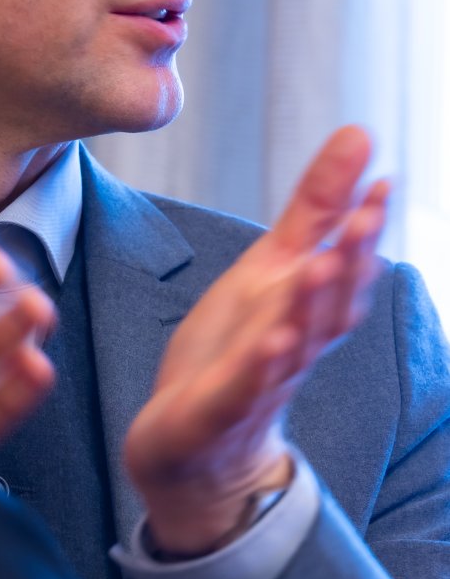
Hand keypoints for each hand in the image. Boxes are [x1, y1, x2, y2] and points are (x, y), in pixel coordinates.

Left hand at [124, 126, 388, 555]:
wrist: (196, 443)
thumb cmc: (239, 346)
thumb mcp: (272, 266)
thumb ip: (316, 207)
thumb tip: (359, 135)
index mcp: (307, 306)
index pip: (344, 266)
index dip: (363, 228)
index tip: (383, 183)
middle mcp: (295, 343)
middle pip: (330, 303)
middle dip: (350, 261)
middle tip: (366, 216)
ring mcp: (260, 381)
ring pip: (294, 342)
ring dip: (311, 306)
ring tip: (323, 264)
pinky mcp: (220, 412)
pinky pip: (245, 390)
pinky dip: (260, 367)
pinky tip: (273, 341)